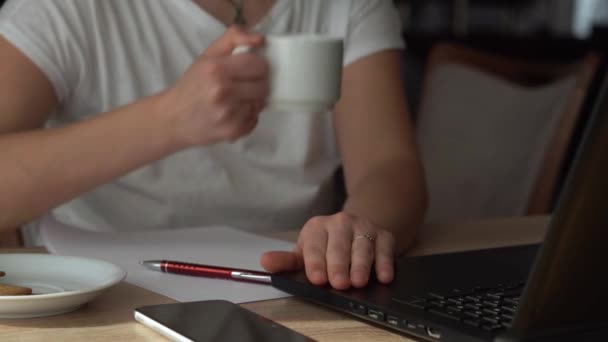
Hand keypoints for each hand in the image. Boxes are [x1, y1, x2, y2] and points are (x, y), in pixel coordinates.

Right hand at [164, 26, 268, 147]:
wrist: (173, 119)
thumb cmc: (192, 85)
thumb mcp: (207, 55)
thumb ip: (233, 39)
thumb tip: (260, 39)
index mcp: (216, 69)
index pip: (258, 64)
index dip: (258, 66)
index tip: (250, 69)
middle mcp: (223, 92)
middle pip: (263, 85)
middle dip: (257, 84)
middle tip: (243, 85)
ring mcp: (229, 114)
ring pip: (260, 103)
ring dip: (252, 101)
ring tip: (236, 100)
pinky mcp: (233, 131)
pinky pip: (255, 120)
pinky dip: (247, 117)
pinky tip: (232, 114)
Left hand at [261, 212, 396, 289]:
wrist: (355, 229)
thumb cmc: (326, 246)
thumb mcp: (305, 253)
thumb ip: (285, 262)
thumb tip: (265, 262)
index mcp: (317, 227)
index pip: (315, 245)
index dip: (316, 263)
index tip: (318, 278)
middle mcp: (340, 222)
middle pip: (339, 245)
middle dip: (339, 265)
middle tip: (339, 283)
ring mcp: (364, 226)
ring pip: (363, 245)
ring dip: (361, 265)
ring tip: (359, 281)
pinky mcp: (384, 234)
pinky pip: (385, 247)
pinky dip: (385, 262)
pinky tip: (383, 276)